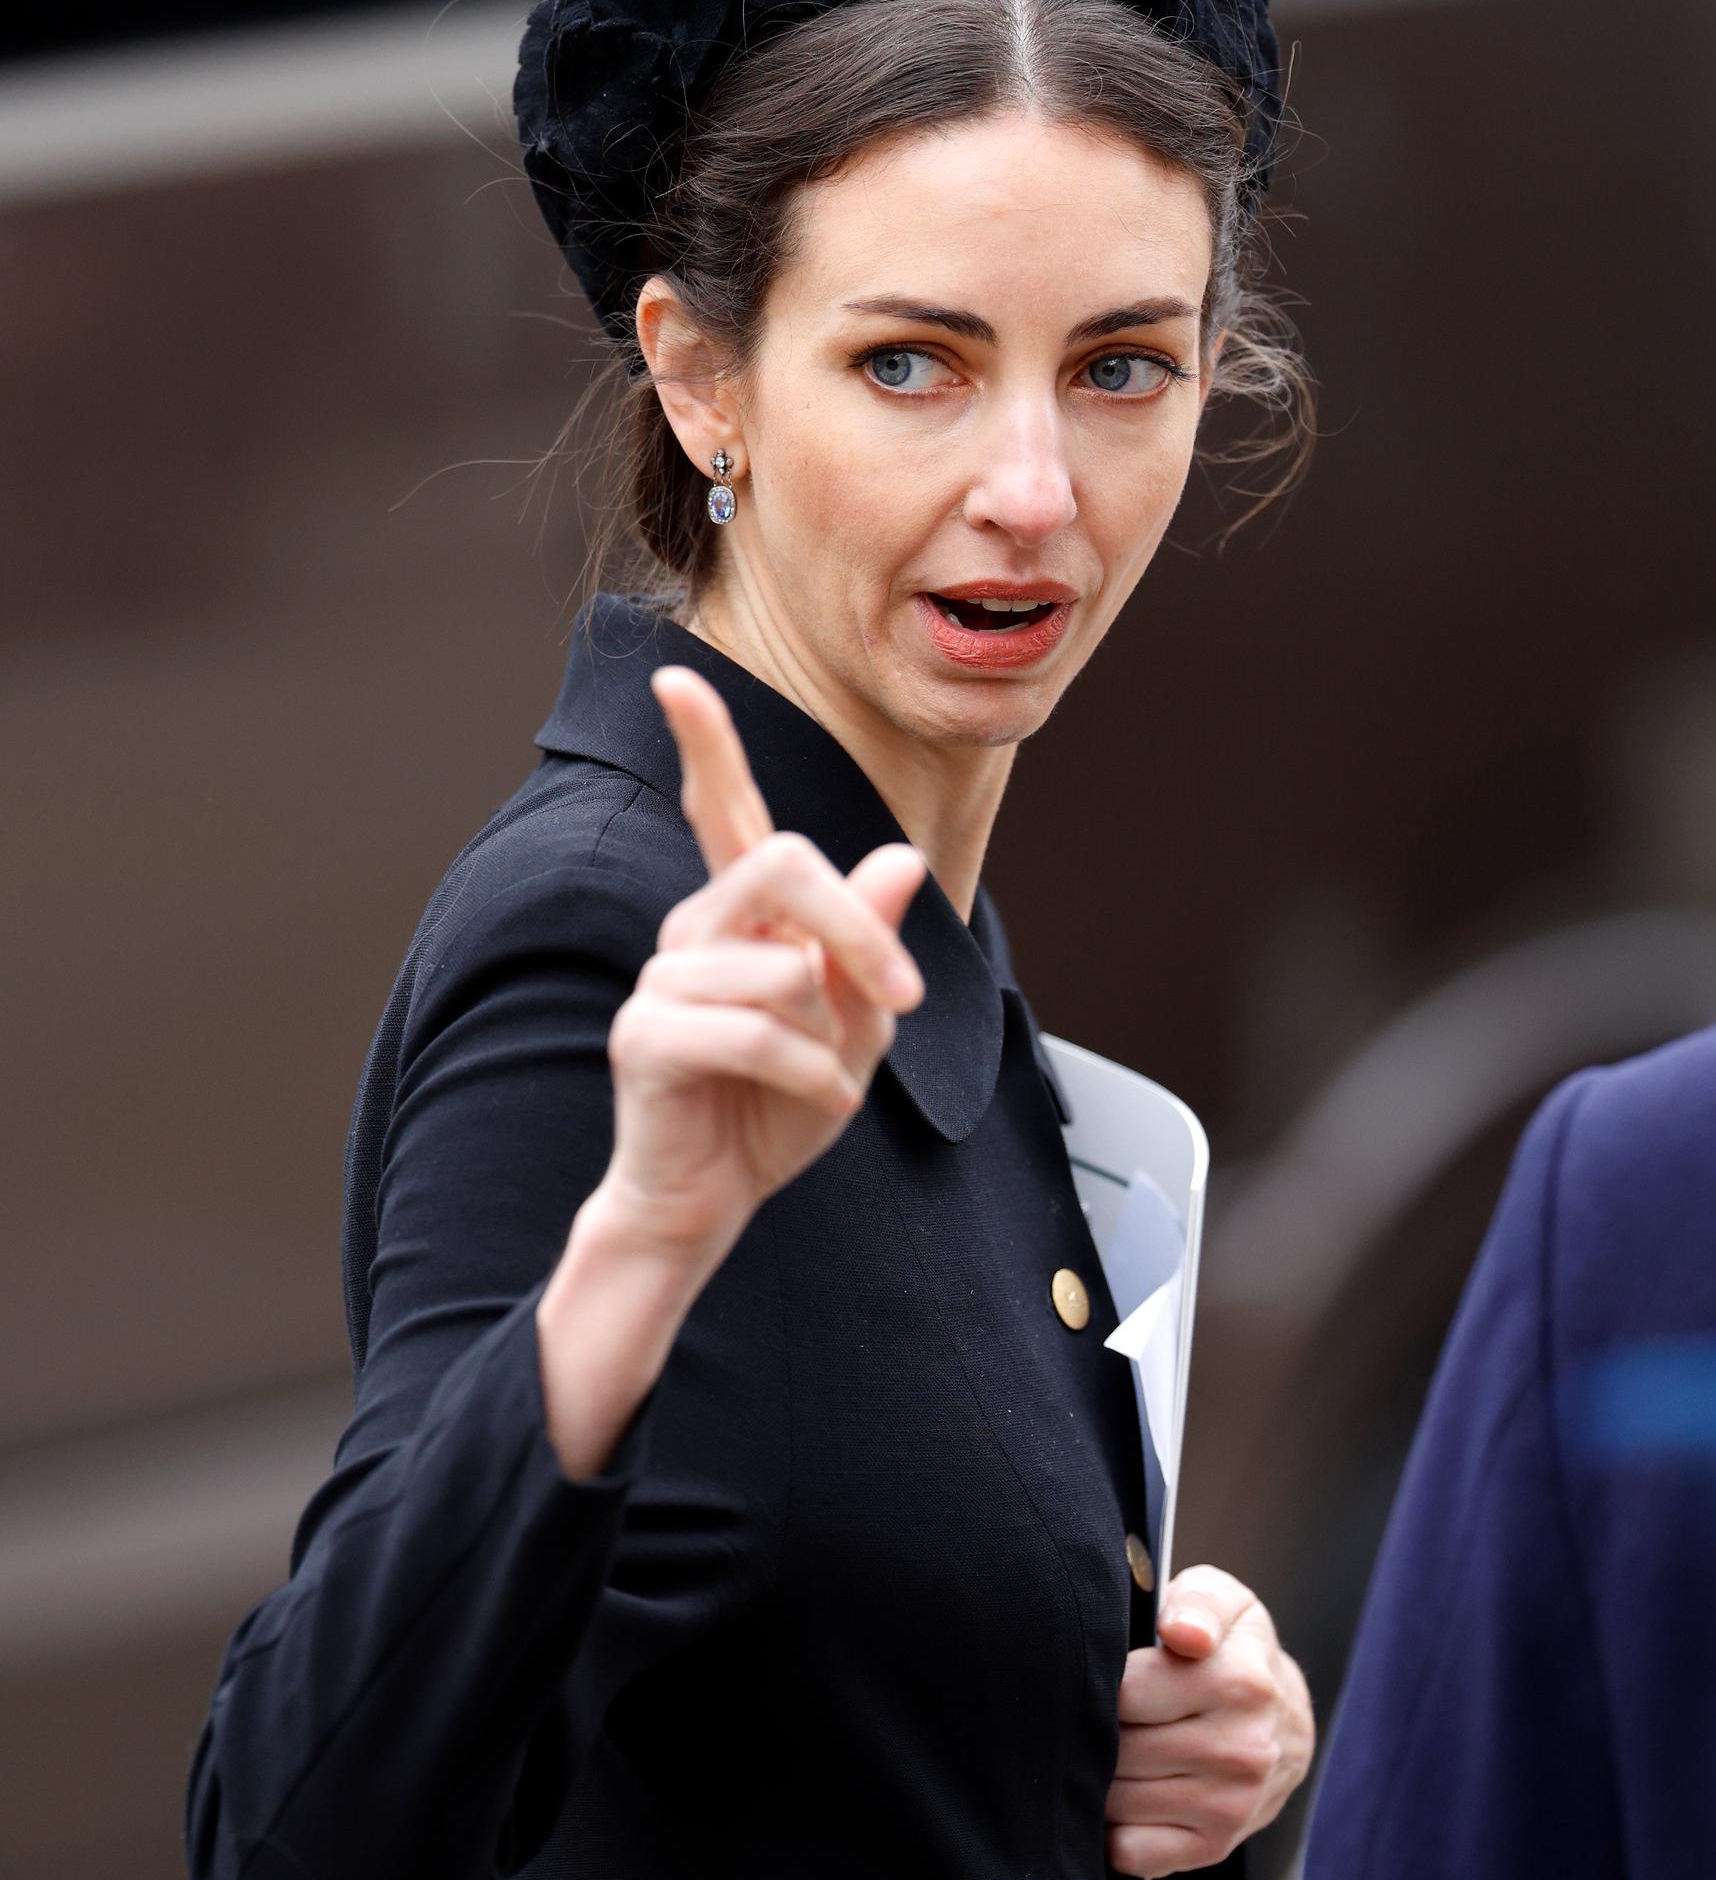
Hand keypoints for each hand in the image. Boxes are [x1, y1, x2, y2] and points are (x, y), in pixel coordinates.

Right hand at [587, 663, 927, 1272]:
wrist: (714, 1202)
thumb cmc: (778, 1111)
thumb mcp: (855, 1029)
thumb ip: (871, 949)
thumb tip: (899, 860)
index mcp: (742, 916)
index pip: (723, 811)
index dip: (704, 743)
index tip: (673, 677)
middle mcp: (695, 929)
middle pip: (784, 862)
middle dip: (860, 928)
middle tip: (906, 998)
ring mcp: (662, 979)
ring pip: (782, 968)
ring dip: (833, 1039)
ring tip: (824, 1084)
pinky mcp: (645, 1036)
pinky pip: (756, 1033)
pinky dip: (811, 1078)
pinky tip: (817, 1108)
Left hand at [1104, 1565, 1314, 1878]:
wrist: (1286, 1721)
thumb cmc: (1235, 1650)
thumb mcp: (1222, 1602)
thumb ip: (1197, 1603)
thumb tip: (1181, 1631)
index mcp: (1239, 1682)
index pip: (1126, 1693)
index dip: (1105, 1682)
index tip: (1111, 1672)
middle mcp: (1241, 1750)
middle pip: (1117, 1750)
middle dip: (1100, 1730)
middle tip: (1113, 1713)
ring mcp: (1230, 1806)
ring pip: (1118, 1800)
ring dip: (1104, 1776)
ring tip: (1122, 1747)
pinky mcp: (1214, 1847)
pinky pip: (1133, 1851)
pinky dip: (1116, 1828)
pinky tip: (1131, 1792)